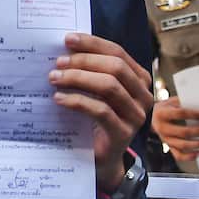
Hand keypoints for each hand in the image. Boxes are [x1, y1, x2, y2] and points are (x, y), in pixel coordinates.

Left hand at [49, 33, 153, 192]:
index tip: (68, 39)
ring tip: (55, 78)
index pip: (118, 52)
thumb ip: (91, 71)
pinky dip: (77, 101)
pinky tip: (59, 99)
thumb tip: (65, 48)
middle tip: (58, 62)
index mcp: (139, 79)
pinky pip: (100, 111)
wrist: (101, 158)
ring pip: (109, 86)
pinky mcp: (122, 134)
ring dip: (78, 78)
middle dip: (84, 61)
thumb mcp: (96, 91)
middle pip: (115, 67)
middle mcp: (143, 95)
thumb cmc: (96, 119)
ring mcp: (136, 116)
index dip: (93, 43)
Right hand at [151, 97, 198, 161]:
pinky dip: (190, 156)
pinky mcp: (168, 146)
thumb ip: (184, 103)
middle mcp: (162, 128)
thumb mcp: (171, 101)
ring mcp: (164, 139)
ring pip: (183, 145)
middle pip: (184, 132)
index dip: (195, 115)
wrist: (151, 117)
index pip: (181, 114)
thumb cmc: (166, 108)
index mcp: (162, 114)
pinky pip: (179, 155)